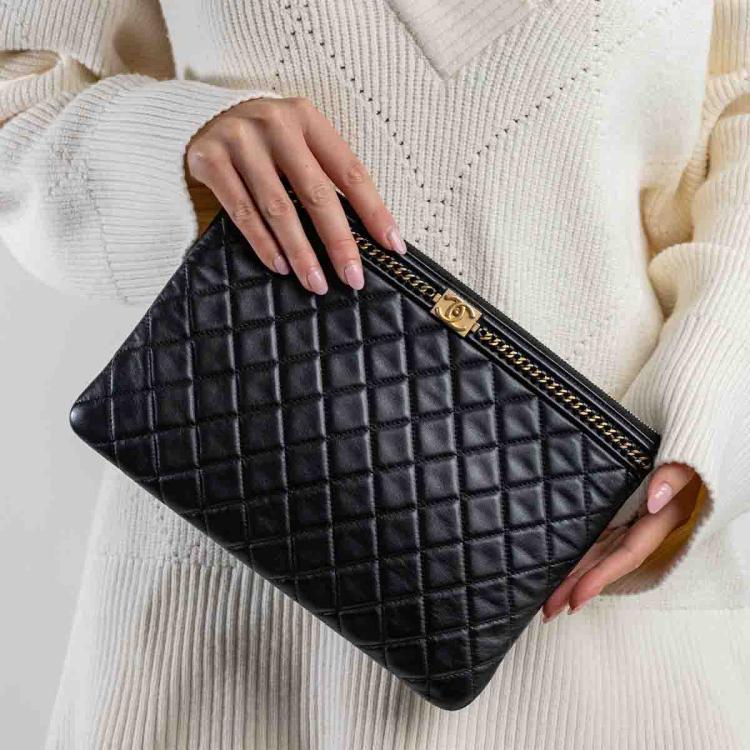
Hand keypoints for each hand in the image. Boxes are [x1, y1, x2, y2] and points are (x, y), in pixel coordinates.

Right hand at [185, 96, 405, 294]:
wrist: (198, 114)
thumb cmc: (263, 139)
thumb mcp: (297, 141)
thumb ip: (322, 175)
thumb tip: (358, 235)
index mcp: (308, 118)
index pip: (350, 171)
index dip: (374, 211)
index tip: (393, 245)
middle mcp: (276, 124)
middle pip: (317, 194)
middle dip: (339, 242)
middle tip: (353, 278)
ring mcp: (240, 140)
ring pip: (279, 208)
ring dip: (301, 252)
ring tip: (316, 283)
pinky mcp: (208, 159)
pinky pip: (241, 211)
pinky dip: (263, 243)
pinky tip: (280, 266)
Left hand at [541, 462, 699, 619]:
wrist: (687, 453)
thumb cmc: (687, 457)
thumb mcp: (687, 464)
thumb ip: (673, 477)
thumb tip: (654, 497)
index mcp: (660, 519)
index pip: (626, 554)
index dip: (601, 577)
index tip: (576, 597)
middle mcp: (642, 527)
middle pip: (606, 563)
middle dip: (577, 588)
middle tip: (547, 610)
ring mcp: (628, 522)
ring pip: (597, 554)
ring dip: (572, 577)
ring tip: (546, 601)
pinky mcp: (617, 515)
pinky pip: (596, 539)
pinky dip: (577, 556)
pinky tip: (557, 568)